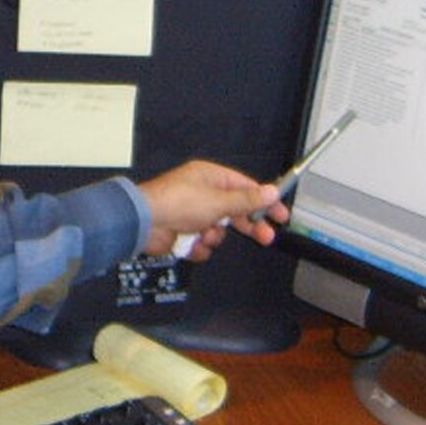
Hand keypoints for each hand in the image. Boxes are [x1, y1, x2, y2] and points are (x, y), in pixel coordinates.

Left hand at [139, 160, 284, 260]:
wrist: (144, 223)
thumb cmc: (177, 203)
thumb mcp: (219, 201)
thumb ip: (247, 200)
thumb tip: (271, 191)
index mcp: (210, 177)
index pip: (246, 187)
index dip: (264, 202)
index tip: (281, 216)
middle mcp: (202, 193)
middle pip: (235, 211)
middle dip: (248, 225)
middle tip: (266, 237)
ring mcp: (192, 213)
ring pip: (218, 231)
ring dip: (214, 236)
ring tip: (204, 234)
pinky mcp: (183, 232)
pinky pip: (202, 244)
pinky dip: (198, 247)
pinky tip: (190, 242)